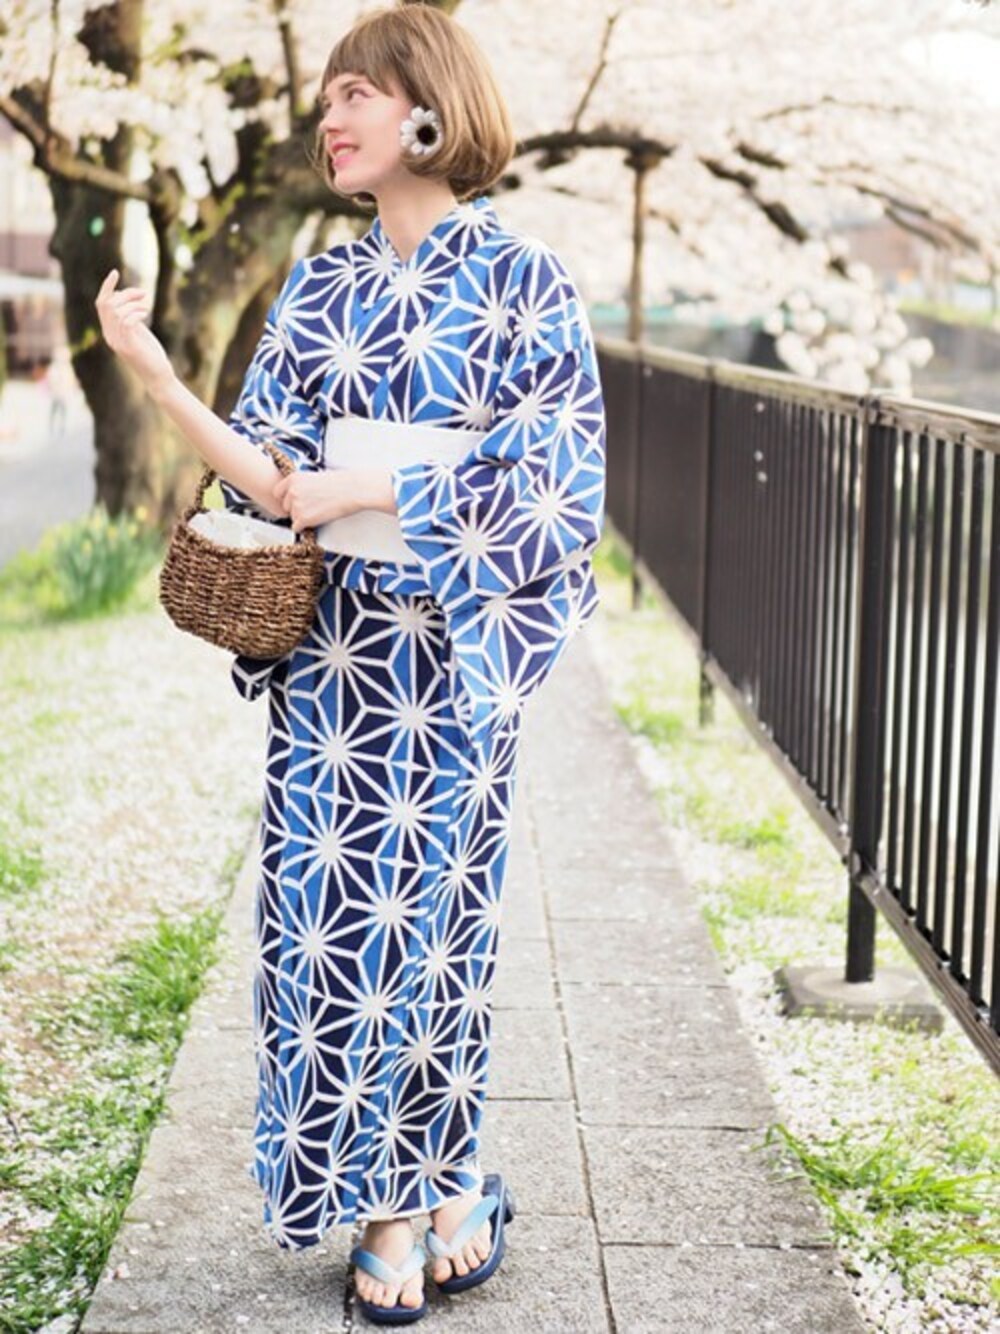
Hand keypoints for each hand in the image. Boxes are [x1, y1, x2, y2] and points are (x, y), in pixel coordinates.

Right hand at [95, 269, 173, 395]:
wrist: (158, 378)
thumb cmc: (151, 355)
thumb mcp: (139, 332)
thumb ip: (130, 316)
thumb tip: (126, 297)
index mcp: (109, 331)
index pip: (101, 304)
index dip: (106, 287)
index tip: (115, 272)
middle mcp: (109, 336)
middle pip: (108, 304)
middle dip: (126, 293)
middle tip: (143, 294)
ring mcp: (117, 342)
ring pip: (116, 310)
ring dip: (133, 302)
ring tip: (146, 305)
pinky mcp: (128, 346)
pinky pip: (126, 321)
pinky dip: (136, 312)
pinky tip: (146, 313)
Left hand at [272, 469, 359, 532]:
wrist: (351, 490)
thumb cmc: (339, 483)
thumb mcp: (313, 477)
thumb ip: (301, 486)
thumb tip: (295, 495)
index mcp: (293, 478)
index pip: (277, 493)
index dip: (287, 499)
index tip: (295, 501)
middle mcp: (291, 491)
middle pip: (285, 507)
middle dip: (296, 509)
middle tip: (313, 506)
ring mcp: (296, 505)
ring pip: (292, 518)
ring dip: (303, 518)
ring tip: (319, 511)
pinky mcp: (303, 518)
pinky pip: (296, 528)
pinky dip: (305, 527)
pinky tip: (317, 519)